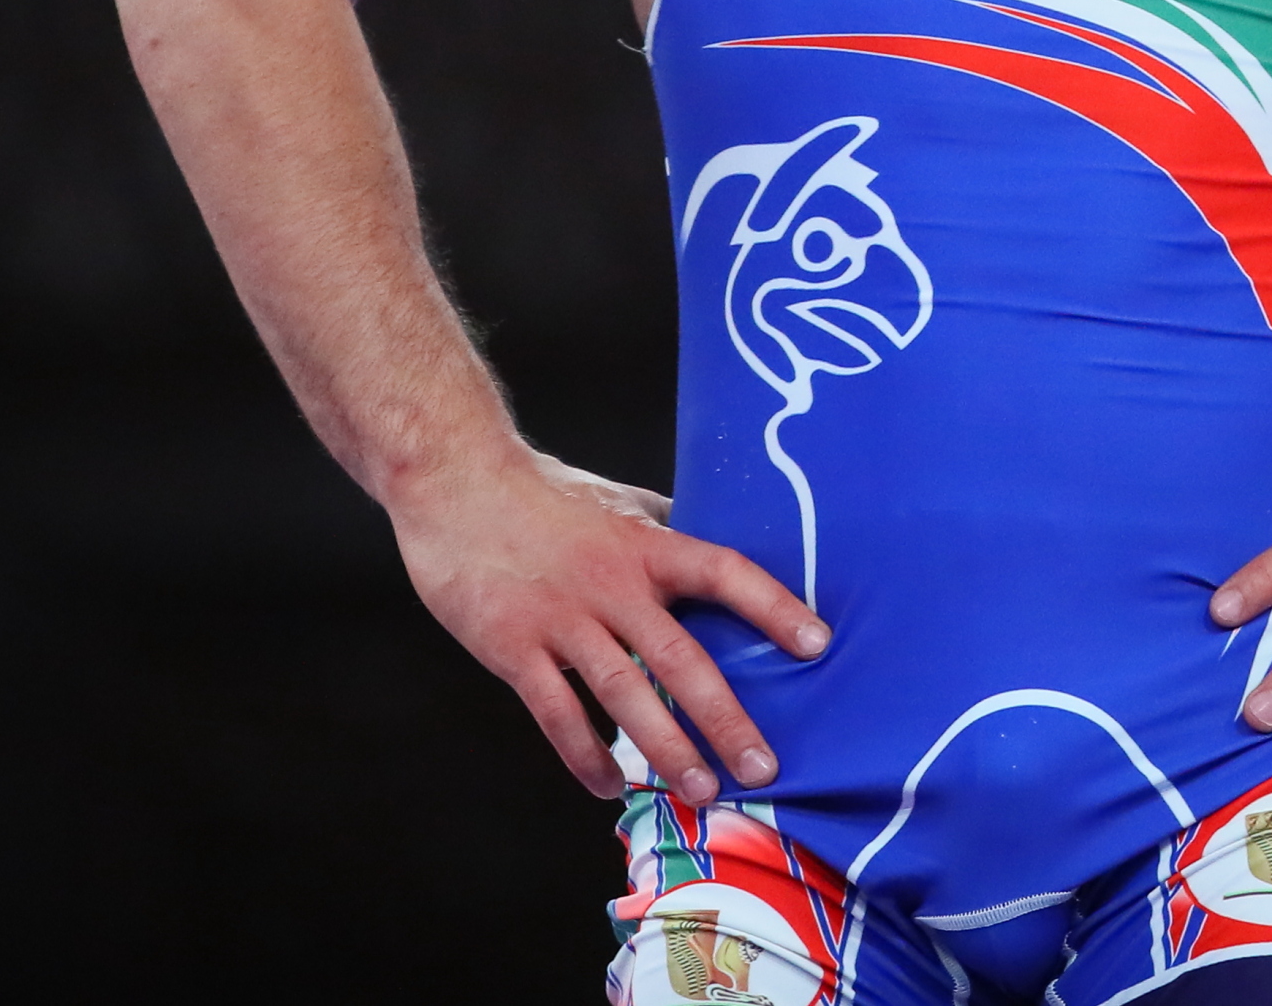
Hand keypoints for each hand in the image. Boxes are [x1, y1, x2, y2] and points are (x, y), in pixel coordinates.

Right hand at [385, 447, 827, 808]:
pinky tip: (609, 787)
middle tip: (762, 768)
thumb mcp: (616, 501)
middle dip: (726, 719)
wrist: (455, 479)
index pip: (723, 571)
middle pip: (682, 658)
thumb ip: (663, 530)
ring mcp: (562, 618)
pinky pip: (558, 714)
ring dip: (666, 749)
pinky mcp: (513, 647)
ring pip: (625, 695)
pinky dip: (585, 756)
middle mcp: (612, 583)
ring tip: (700, 791)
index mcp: (644, 545)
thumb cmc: (541, 490)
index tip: (816, 644)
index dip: (772, 606)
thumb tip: (714, 552)